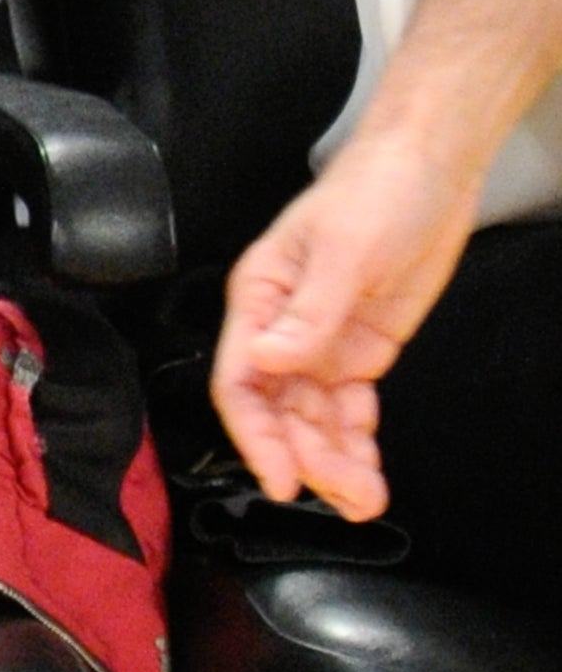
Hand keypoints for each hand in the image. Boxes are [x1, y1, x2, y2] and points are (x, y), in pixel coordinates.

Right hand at [212, 124, 484, 519]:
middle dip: (308, 457)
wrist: (428, 173)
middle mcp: (281, 326)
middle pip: (278, 410)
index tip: (280, 480)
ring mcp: (320, 341)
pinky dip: (356, 443)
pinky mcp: (358, 350)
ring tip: (365, 498)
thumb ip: (308, 313)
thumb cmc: (374, 194)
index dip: (256, 435)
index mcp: (260, 297)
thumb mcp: (342, 252)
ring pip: (312, 418)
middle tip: (348, 495)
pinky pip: (347, 409)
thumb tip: (269, 361)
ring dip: (334, 461)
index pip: (241, 379)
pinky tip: (370, 470)